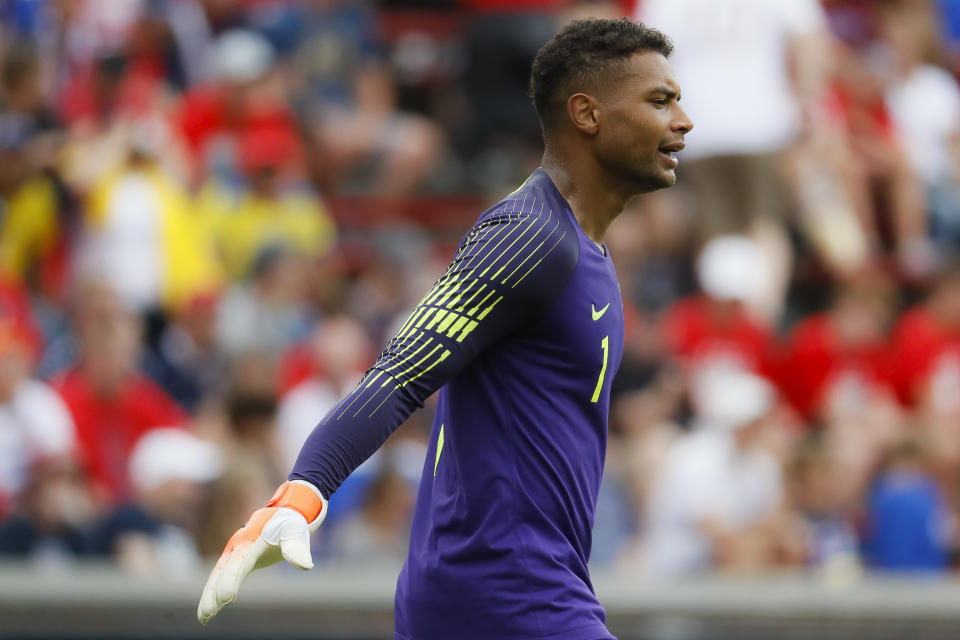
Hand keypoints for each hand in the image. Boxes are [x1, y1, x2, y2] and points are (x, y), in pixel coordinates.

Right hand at [197, 480, 326, 623]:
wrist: (284, 514)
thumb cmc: (291, 524)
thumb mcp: (296, 532)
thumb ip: (296, 547)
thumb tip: (306, 566)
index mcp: (251, 539)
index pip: (240, 561)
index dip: (232, 579)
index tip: (227, 597)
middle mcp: (237, 545)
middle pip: (223, 571)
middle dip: (214, 591)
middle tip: (208, 613)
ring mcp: (233, 553)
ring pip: (217, 575)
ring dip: (209, 595)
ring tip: (204, 618)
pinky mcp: (234, 560)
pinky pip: (220, 577)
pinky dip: (213, 592)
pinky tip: (209, 611)